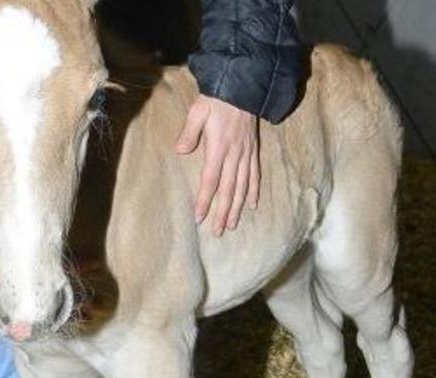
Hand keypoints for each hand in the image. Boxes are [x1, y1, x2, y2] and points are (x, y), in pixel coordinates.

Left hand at [176, 95, 259, 235]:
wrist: (243, 86)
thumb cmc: (217, 99)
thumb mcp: (198, 111)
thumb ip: (189, 132)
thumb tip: (181, 151)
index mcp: (219, 148)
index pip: (210, 180)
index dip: (205, 200)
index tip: (199, 217)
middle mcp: (234, 155)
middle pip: (228, 190)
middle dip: (223, 212)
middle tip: (218, 232)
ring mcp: (246, 154)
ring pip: (242, 187)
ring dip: (237, 207)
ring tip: (232, 225)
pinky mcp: (253, 150)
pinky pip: (255, 175)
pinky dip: (254, 191)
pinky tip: (252, 205)